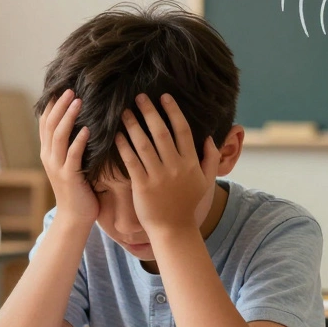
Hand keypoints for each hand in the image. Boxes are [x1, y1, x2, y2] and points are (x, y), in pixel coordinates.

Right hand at [39, 89, 97, 224]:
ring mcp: (57, 167)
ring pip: (59, 136)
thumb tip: (84, 122)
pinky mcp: (69, 177)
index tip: (61, 88)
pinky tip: (87, 129)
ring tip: (78, 102)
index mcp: (48, 152)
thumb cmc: (78, 189)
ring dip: (68, 117)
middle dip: (59, 105)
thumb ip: (72, 145)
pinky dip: (79, 140)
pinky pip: (72, 155)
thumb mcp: (70, 164)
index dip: (51, 104)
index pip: (45, 122)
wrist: (75, 217)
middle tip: (71, 89)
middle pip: (50, 124)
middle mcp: (48, 157)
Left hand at [115, 93, 219, 234]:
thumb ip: (211, 158)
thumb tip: (210, 137)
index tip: (164, 97)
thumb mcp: (205, 181)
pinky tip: (116, 135)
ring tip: (124, 112)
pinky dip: (123, 147)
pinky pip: (131, 161)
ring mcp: (158, 176)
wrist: (173, 229)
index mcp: (190, 162)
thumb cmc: (187, 204)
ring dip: (133, 125)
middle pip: (161, 132)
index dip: (173, 111)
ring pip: (144, 144)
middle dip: (149, 112)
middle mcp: (175, 166)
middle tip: (139, 97)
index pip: (182, 130)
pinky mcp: (142, 186)